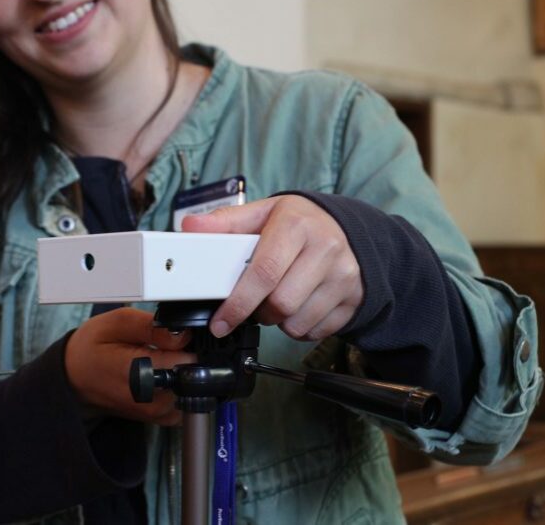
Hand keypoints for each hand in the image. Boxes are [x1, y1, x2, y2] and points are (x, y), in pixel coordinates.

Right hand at [65, 307, 195, 425]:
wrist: (74, 378)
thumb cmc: (91, 349)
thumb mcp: (116, 323)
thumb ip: (152, 327)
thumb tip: (184, 334)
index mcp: (139, 374)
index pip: (188, 360)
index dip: (188, 342)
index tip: (174, 335)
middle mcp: (151, 399)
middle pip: (194, 375)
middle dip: (186, 356)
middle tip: (162, 346)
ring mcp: (157, 412)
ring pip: (193, 387)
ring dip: (183, 371)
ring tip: (159, 360)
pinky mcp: (161, 417)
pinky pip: (186, 399)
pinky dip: (180, 386)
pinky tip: (162, 374)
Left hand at [181, 195, 363, 340]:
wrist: (348, 231)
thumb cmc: (298, 224)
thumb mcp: (263, 213)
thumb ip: (225, 222)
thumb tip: (190, 227)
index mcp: (296, 225)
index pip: (264, 272)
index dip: (238, 302)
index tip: (220, 320)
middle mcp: (326, 249)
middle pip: (281, 303)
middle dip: (258, 311)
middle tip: (254, 301)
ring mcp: (344, 276)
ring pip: (297, 323)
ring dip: (278, 322)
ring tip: (278, 299)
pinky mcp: (354, 299)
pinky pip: (316, 332)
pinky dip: (299, 328)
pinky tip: (298, 307)